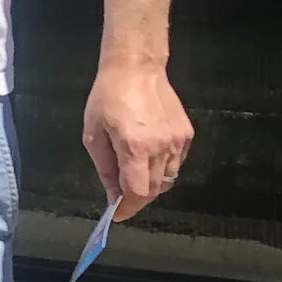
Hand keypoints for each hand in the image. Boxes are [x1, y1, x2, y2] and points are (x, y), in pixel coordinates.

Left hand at [83, 55, 192, 216]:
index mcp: (135, 147)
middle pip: (153, 190)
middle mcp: (161, 147)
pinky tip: (149, 158)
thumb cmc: (107, 97)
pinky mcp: (187, 134)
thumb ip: (105, 169)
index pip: (137, 192)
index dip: (127, 208)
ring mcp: (178, 140)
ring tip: (134, 176)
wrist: (136, 67)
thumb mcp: (94, 134)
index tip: (117, 214)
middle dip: (137, 199)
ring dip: (151, 185)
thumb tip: (112, 196)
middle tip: (122, 197)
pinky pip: (176, 163)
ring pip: (168, 179)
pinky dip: (162, 169)